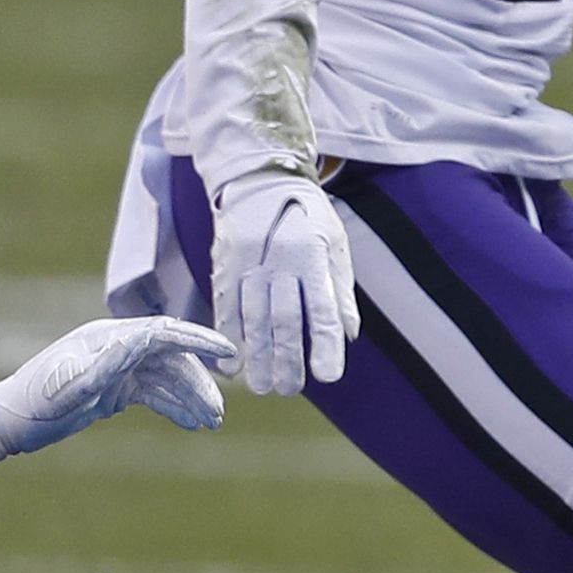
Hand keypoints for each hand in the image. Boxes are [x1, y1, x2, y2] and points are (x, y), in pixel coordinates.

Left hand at [0, 317, 232, 465]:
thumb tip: (144, 338)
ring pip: (167, 378)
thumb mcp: (69, 387)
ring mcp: (117, 368)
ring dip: (190, 398)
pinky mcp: (115, 389)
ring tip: (211, 423)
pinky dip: (174, 407)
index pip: (162, 332)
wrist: (6, 424)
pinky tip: (192, 424)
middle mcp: (115, 348)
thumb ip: (108, 363)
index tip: (229, 354)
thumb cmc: (32, 404)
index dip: (198, 340)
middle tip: (218, 411)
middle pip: (171, 358)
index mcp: (106, 338)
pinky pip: (155, 394)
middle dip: (198, 383)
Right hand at [211, 176, 355, 396]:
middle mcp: (278, 261)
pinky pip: (224, 309)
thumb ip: (340, 291)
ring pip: (251, 318)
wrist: (260, 182)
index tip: (328, 377)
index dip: (325, 345)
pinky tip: (232, 365)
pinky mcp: (222, 268)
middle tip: (291, 390)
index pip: (321, 308)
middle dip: (286, 359)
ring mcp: (246, 264)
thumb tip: (349, 335)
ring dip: (256, 357)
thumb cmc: (308, 219)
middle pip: (283, 319)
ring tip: (263, 387)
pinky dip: (228, 339)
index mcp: (312, 256)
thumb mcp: (335, 245)